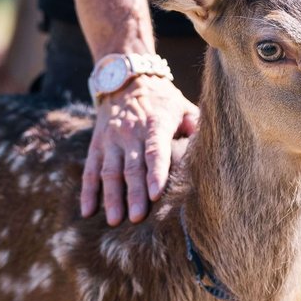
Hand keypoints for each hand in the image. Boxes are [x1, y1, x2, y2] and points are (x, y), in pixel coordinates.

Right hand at [82, 75, 199, 224]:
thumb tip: (213, 149)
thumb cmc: (163, 100)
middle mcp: (130, 133)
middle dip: (133, 194)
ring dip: (111, 197)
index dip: (156, 173)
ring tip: (113, 221)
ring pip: (109, 171)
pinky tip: (87, 212)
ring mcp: (110, 139)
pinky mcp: (97, 144)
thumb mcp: (183, 106)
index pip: (155, 151)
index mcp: (154, 124)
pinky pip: (90, 170)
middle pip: (131, 167)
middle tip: (136, 218)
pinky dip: (88, 192)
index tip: (156, 195)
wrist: (127, 79)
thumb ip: (196, 127)